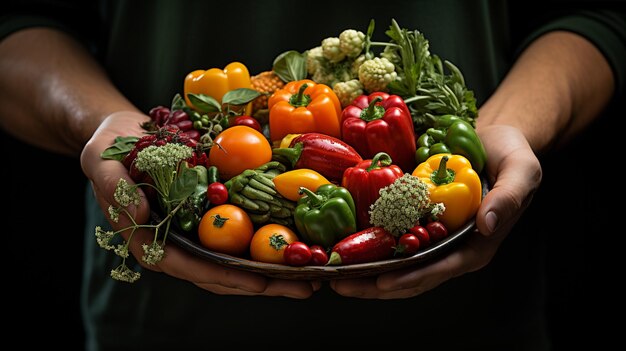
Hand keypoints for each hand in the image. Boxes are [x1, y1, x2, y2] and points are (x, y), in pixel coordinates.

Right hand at [80, 111, 318, 297]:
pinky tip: (299, 243)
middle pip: (223, 273)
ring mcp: (196, 232)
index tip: (261, 282)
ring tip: (314, 274)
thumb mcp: (102, 161)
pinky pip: (241, 233)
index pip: (191, 268)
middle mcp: (178, 243)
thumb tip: (141, 215)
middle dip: (264, 283)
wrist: (124, 133)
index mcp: (151, 241)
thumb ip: (115, 189)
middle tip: (305, 287)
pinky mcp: (211, 216)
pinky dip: (268, 241)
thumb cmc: (109, 148)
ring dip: (274, 270)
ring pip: (237, 260)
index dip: (227, 278)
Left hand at [329, 124, 541, 298]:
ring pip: (397, 261)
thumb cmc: (512, 154)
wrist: (495, 138)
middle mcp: (451, 246)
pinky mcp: (418, 219)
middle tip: (341, 284)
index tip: (382, 284)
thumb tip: (486, 225)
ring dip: (366, 270)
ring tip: (333, 273)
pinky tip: (343, 243)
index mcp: (476, 245)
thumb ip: (508, 197)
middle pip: (412, 274)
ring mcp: (433, 235)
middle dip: (376, 284)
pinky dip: (368, 243)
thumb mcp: (521, 170)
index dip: (411, 278)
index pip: (441, 269)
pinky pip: (392, 236)